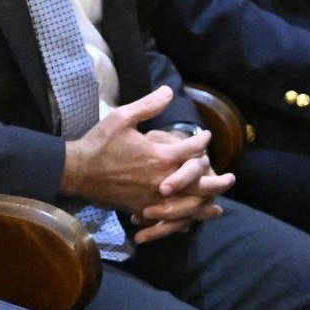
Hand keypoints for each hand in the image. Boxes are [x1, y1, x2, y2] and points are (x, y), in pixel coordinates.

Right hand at [62, 86, 232, 221]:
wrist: (77, 171)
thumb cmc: (100, 143)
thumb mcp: (122, 118)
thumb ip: (149, 105)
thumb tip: (169, 91)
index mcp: (160, 155)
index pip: (192, 149)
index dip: (202, 141)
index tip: (207, 137)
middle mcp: (162, 178)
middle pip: (199, 181)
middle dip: (217, 179)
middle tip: (231, 178)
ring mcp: (153, 196)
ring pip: (188, 202)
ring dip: (206, 200)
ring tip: (219, 201)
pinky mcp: (143, 207)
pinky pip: (170, 215)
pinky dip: (184, 216)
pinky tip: (192, 218)